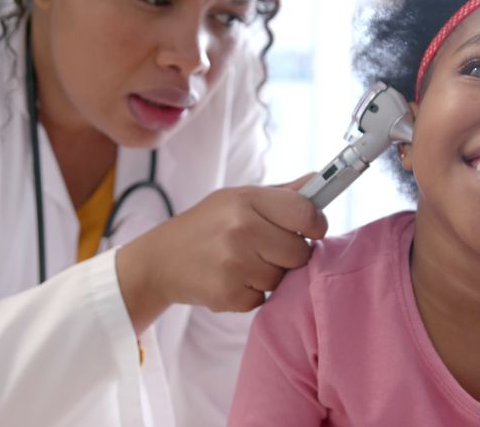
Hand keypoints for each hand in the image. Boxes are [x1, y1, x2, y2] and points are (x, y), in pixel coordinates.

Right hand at [116, 174, 327, 333]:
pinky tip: (232, 279)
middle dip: (289, 255)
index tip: (310, 231)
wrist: (160, 260)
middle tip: (266, 250)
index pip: (306, 213)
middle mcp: (241, 228)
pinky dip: (251, 294)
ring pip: (282, 279)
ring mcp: (233, 263)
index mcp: (246, 199)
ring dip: (269, 276)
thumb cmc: (207, 226)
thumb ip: (282, 194)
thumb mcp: (238, 199)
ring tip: (242, 264)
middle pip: (300, 252)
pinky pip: (263, 299)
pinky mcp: (228, 294)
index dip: (315, 225)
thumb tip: (319, 180)